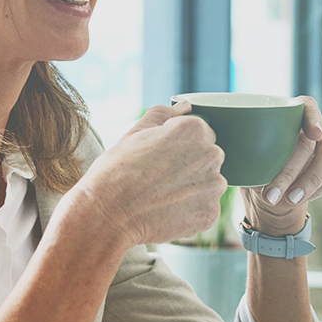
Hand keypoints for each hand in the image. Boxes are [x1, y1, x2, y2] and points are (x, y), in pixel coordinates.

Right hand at [69, 103, 227, 247]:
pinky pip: (206, 208)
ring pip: (209, 184)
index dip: (178, 145)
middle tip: (160, 178)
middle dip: (190, 166)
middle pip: (208, 158)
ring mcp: (213, 186)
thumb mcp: (136, 132)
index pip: (199, 133)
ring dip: (193, 189)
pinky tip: (167, 211)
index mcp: (194, 129)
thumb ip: (164, 114)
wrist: (108, 215)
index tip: (161, 158)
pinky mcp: (211, 213)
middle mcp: (211, 155)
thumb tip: (184, 106)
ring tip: (163, 196)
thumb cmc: (117, 171)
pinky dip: (191, 211)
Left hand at [241, 97, 321, 235]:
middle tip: (272, 195)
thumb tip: (227, 158)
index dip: (311, 116)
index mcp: (290, 122)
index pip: (306, 105)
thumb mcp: (244, 167)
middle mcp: (314, 131)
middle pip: (314, 141)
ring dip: (312, 179)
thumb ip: (243, 160)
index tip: (311, 134)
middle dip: (292, 170)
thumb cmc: (258, 177)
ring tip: (291, 201)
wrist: (273, 202)